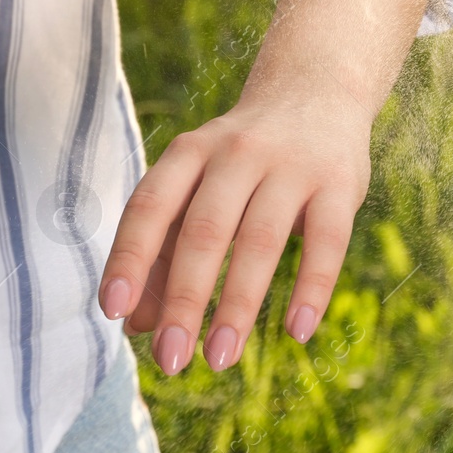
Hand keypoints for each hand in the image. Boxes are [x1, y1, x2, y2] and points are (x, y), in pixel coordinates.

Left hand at [99, 87, 372, 374]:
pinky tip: (297, 332)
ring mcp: (291, 166)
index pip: (150, 206)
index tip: (113, 312)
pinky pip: (327, 242)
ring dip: (238, 305)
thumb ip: (165, 249)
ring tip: (219, 358)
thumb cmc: (241, 159)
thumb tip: (136, 325)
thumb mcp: (198, 186)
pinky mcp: (339, 183)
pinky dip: (311, 289)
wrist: (317, 91)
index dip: (130, 258)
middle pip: (204, 230)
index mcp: (190, 152)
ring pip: (260, 240)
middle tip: (170, 361)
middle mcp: (236, 153)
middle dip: (184, 300)